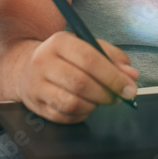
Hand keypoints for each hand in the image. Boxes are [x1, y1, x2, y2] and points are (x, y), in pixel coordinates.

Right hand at [17, 31, 138, 123]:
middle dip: (106, 93)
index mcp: (60, 42)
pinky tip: (86, 106)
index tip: (130, 87)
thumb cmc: (65, 56)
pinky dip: (81, 114)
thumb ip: (112, 57)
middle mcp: (44, 62)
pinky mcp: (35, 105)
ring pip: (72, 103)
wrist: (26, 67)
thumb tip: (131, 75)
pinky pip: (64, 116)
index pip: (90, 59)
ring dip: (94, 105)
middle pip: (81, 83)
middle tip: (118, 97)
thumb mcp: (87, 45)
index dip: (113, 76)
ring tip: (100, 100)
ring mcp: (37, 85)